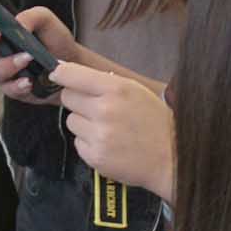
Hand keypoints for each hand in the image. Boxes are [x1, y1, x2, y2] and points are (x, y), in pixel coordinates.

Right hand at [0, 6, 137, 96]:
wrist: (75, 65)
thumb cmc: (55, 40)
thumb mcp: (46, 20)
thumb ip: (31, 16)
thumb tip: (17, 24)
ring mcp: (4, 74)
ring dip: (8, 63)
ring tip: (27, 58)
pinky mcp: (15, 90)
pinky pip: (10, 89)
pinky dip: (18, 85)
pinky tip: (28, 81)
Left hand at [48, 62, 175, 201]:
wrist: (173, 159)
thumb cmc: (156, 123)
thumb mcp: (136, 92)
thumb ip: (105, 82)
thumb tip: (69, 71)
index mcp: (117, 89)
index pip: (71, 74)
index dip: (61, 73)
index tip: (57, 74)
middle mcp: (105, 110)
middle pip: (68, 97)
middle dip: (79, 101)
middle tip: (99, 109)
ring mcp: (99, 134)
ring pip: (71, 121)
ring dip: (84, 124)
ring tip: (109, 129)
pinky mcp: (94, 155)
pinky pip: (78, 142)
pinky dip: (89, 143)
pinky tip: (110, 144)